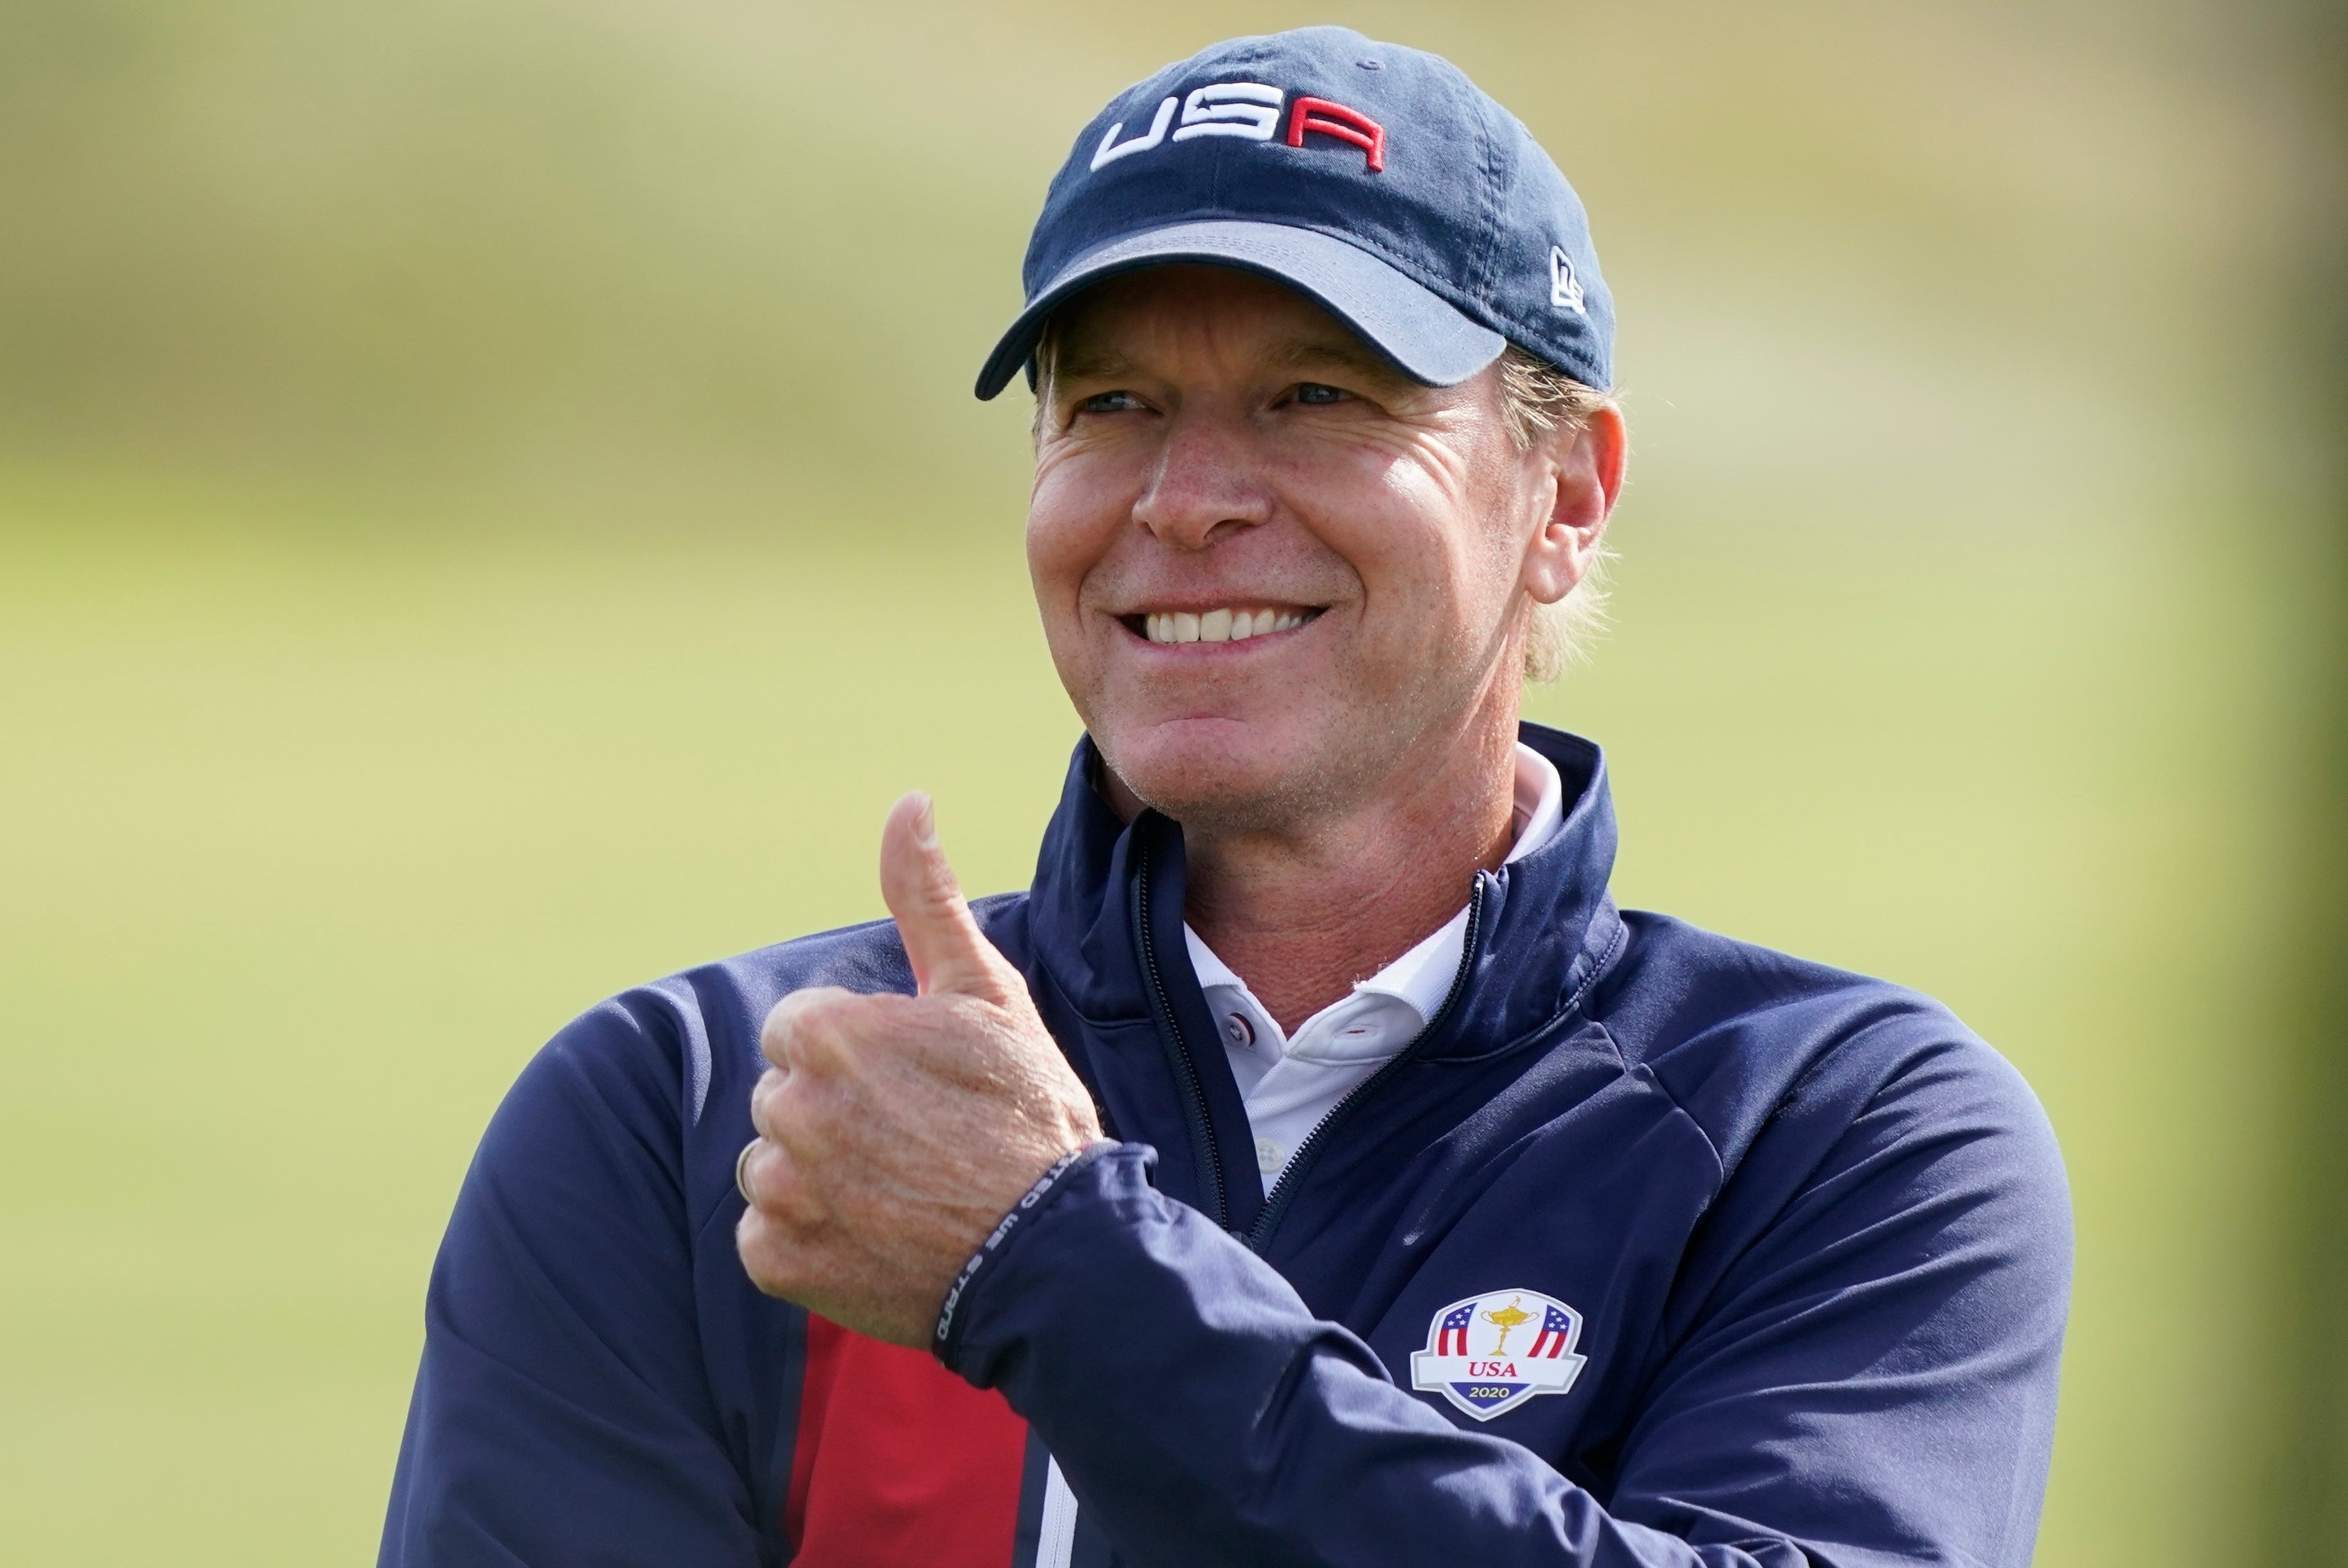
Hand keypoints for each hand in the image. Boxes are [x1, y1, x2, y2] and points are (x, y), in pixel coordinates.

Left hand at [735, 792, 1103, 1345]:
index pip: (800, 1030)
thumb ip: (926, 897)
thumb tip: (908, 802)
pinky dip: (810, 1241)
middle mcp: (790, 1109)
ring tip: (899, 1191)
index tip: (915, 1083)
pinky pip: (766, 1238)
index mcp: (828, 1034)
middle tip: (917, 1139)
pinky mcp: (779, 1262)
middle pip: (784, 1096)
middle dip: (835, 1110)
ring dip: (818, 1177)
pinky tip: (877, 1237)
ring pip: (772, 1166)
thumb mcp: (985, 993)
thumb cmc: (1027, 1114)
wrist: (1053, 1251)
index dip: (860, 1054)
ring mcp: (783, 1192)